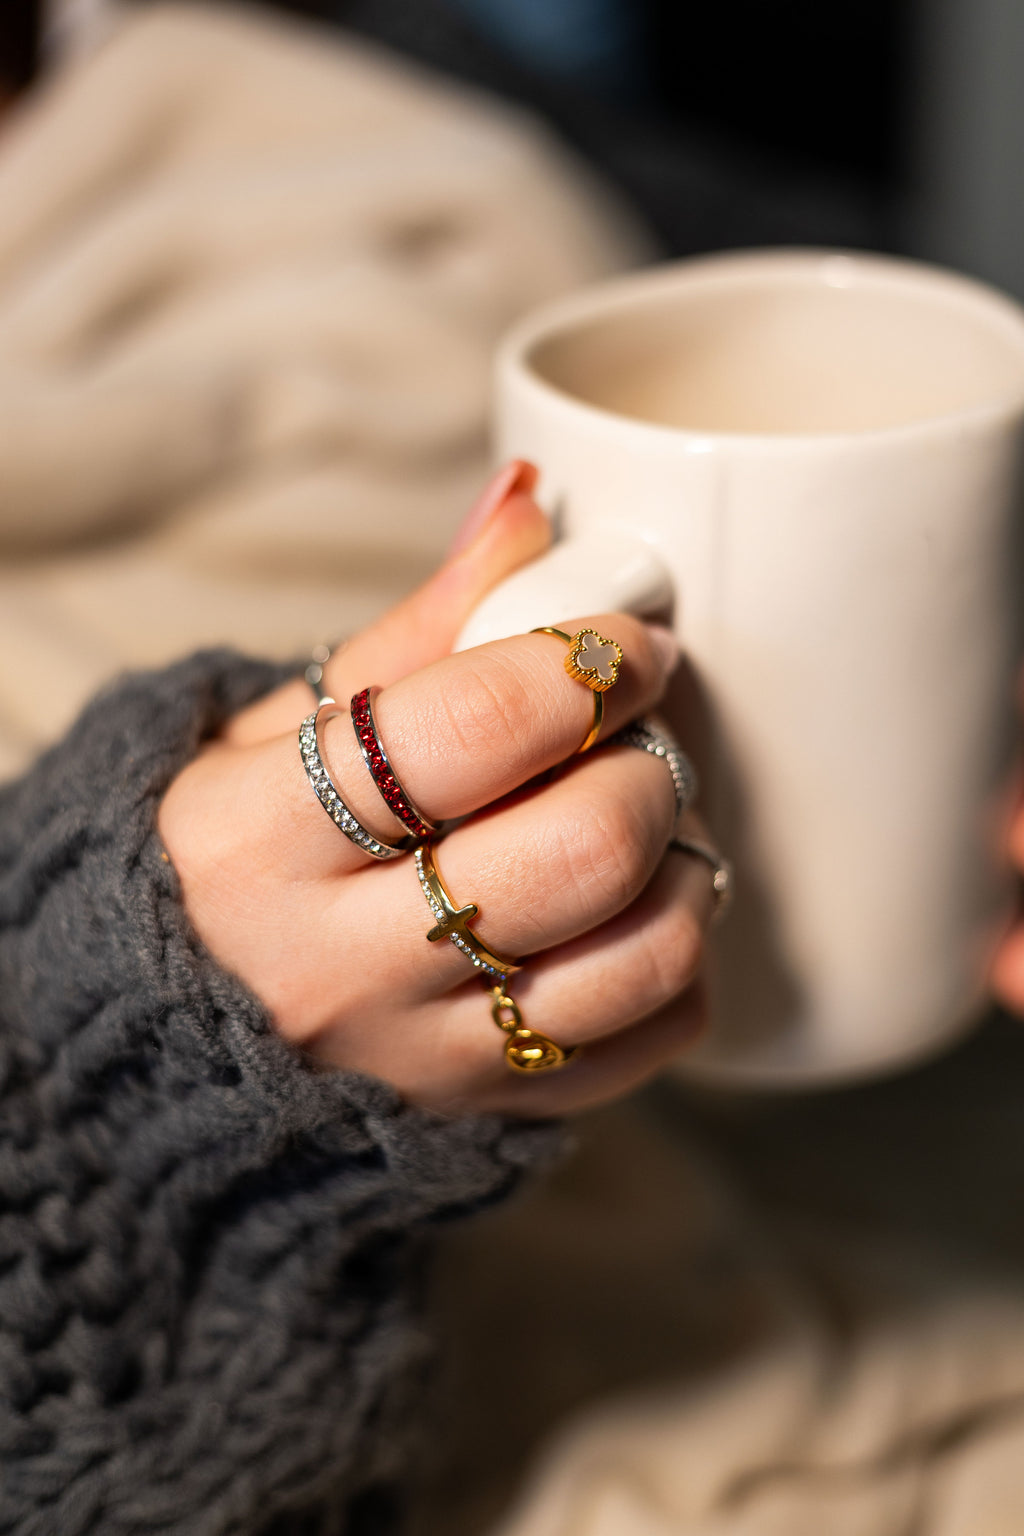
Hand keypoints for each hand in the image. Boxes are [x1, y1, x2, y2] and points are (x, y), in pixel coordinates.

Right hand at [158, 466, 717, 1115]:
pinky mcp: (481, 1112)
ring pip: (637, 959)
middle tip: (635, 733)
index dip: (580, 662)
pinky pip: (648, 1040)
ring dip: (681, 864)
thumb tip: (530, 502)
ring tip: (642, 822)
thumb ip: (415, 627)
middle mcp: (339, 967)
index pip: (466, 731)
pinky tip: (630, 914)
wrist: (165, 1034)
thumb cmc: (233, 854)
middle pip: (576, 853)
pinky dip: (675, 963)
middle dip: (646, 765)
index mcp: (263, 842)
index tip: (623, 638)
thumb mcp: (280, 730)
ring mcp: (419, 1057)